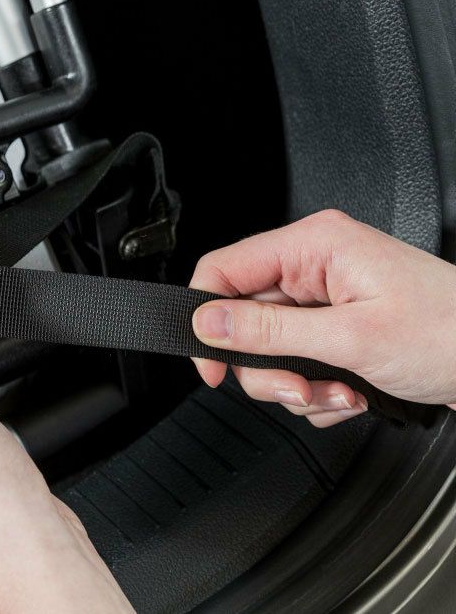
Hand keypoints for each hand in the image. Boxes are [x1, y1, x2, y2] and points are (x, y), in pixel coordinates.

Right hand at [190, 209, 455, 426]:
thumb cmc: (451, 334)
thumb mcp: (351, 337)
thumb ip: (270, 331)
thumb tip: (208, 322)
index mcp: (314, 245)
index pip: (224, 269)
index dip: (207, 319)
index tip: (210, 364)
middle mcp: (315, 265)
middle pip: (244, 320)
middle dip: (267, 367)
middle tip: (296, 388)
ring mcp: (325, 298)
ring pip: (268, 349)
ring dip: (296, 385)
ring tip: (338, 393)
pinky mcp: (335, 328)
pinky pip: (295, 363)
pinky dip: (316, 389)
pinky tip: (350, 393)